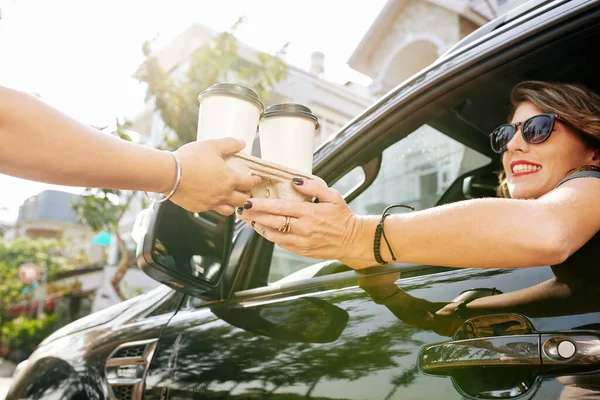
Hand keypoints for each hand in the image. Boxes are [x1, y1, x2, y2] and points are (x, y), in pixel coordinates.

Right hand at [169, 138, 260, 214]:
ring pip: (230, 210)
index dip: (254, 181)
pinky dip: (217, 206)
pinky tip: (214, 200)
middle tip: (245, 189)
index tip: (256, 179)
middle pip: (243, 200)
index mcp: (230, 180)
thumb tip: (242, 143)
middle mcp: (224, 195)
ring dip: (234, 205)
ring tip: (232, 198)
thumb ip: (229, 144)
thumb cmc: (190, 159)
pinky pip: (213, 210)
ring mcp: (212, 203)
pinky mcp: (200, 208)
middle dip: (247, 194)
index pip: (249, 184)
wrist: (169, 174)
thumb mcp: (212, 146)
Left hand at [237, 177, 362, 259]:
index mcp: (309, 213)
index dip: (262, 205)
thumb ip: (314, 187)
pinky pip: (281, 244)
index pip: (280, 208)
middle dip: (254, 216)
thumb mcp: (332, 196)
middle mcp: (303, 228)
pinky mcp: (301, 251)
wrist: (353, 240)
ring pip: (273, 236)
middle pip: (272, 222)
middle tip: (242, 210)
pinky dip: (271, 237)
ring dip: (259, 228)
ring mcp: (301, 242)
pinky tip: (265, 230)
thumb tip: (295, 180)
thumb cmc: (343, 216)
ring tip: (250, 220)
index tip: (249, 201)